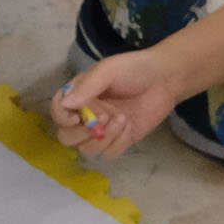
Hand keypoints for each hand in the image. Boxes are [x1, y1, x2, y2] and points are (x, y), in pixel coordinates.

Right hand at [51, 49, 184, 158]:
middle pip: (67, 137)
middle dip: (81, 134)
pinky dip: (118, 143)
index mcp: (78, 95)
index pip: (58, 112)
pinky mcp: (119, 140)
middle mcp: (86, 114)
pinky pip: (109, 153)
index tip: (77, 118)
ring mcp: (102, 130)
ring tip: (122, 118)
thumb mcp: (108, 70)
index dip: (62, 118)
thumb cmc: (134, 69)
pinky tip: (129, 125)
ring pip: (87, 149)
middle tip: (104, 119)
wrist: (165, 79)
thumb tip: (65, 104)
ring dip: (104, 138)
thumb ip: (87, 87)